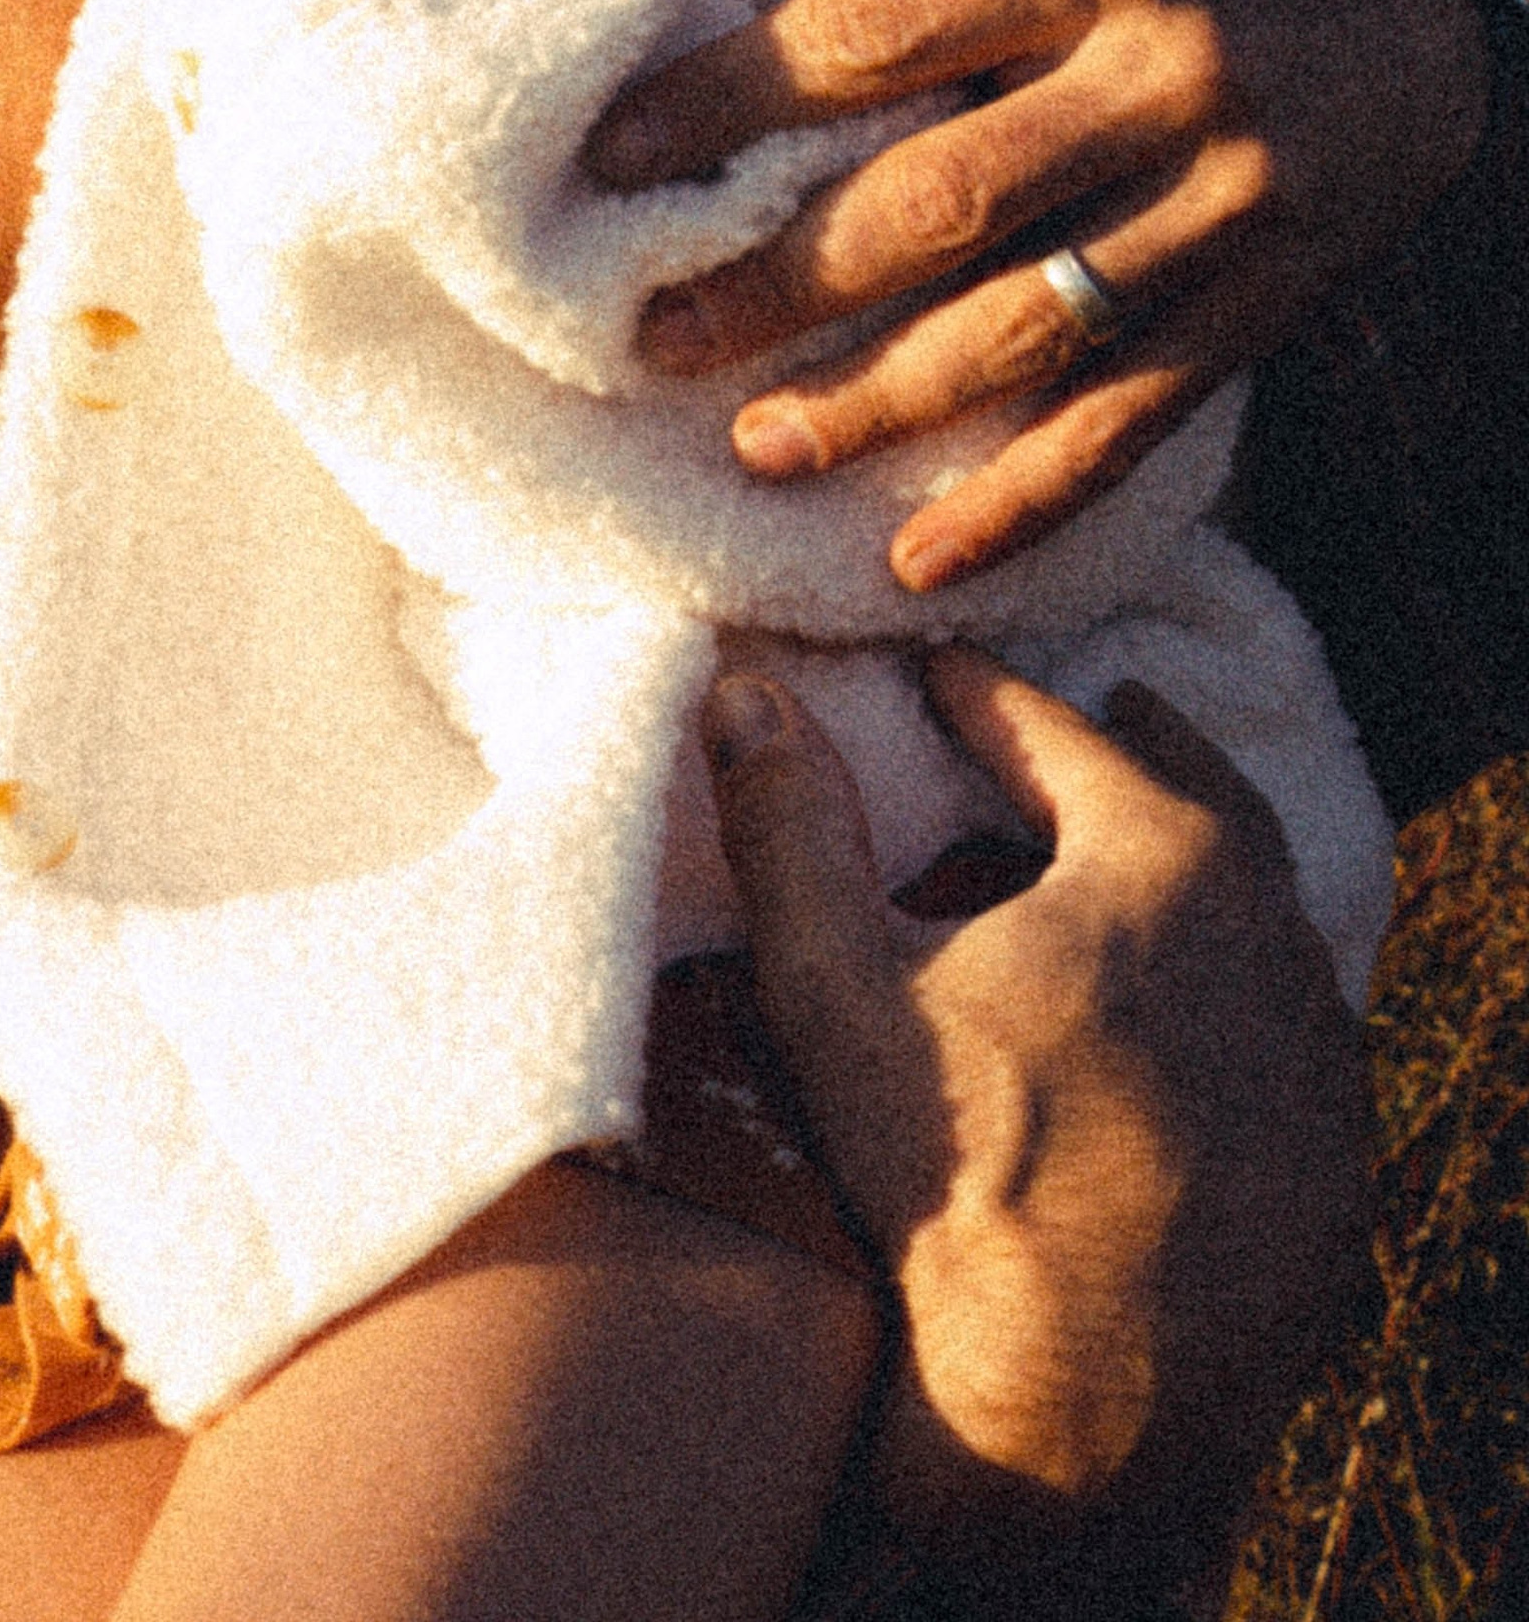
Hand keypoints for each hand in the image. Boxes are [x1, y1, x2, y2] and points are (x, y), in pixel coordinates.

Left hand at [584, 0, 1489, 588]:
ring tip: (755, 448)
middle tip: (655, 337)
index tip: (613, 154)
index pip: (883, 29)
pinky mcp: (1259, 311)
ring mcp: (1222, 207)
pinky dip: (1024, 500)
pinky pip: (1131, 423)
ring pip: (1030, 329)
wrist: (1424, 35)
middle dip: (787, 279)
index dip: (737, 94)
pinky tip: (917, 557)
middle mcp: (1166, 78)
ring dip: (882, 404)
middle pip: (946, 199)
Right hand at [706, 648, 1369, 1601]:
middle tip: (1080, 722)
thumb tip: (743, 692)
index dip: (984, 700)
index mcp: (1165, 858)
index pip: (1063, 735)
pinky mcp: (1339, 1147)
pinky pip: (1281, 1023)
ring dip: (1183, 871)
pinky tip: (1169, 1010)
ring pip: (1251, 910)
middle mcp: (1274, 932)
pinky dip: (1224, 985)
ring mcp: (1320, 1046)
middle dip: (1125, 752)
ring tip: (1114, 861)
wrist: (1092, 1405)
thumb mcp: (837, 984)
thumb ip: (790, 824)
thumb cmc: (962, 1177)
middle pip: (1195, 797)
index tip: (940, 677)